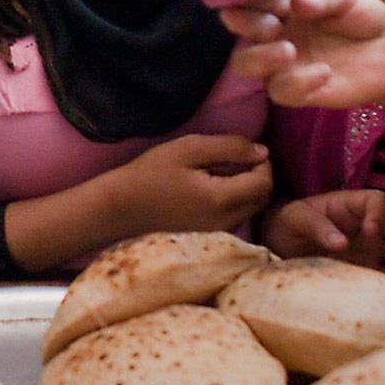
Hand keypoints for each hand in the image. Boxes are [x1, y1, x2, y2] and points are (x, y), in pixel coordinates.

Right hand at [103, 134, 272, 235]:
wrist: (120, 209)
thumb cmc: (150, 174)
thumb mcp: (188, 149)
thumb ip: (229, 147)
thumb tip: (263, 151)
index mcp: (222, 199)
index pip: (265, 182)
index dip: (262, 162)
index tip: (243, 150)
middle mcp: (226, 221)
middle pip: (263, 198)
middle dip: (258, 176)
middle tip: (235, 160)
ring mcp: (219, 232)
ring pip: (252, 208)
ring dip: (248, 189)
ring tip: (222, 173)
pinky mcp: (211, 237)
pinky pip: (237, 217)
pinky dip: (235, 201)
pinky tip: (212, 190)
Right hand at [221, 0, 384, 110]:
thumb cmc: (363, 16)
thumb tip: (295, 0)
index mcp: (280, 6)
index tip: (279, 2)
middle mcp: (274, 33)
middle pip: (239, 31)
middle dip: (248, 25)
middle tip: (274, 25)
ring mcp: (283, 64)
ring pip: (245, 65)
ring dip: (260, 58)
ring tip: (289, 51)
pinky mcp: (298, 91)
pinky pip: (280, 91)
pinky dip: (297, 82)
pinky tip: (324, 72)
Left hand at [262, 191, 384, 281]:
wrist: (279, 245)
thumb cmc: (288, 223)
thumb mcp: (296, 218)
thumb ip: (317, 227)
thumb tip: (341, 244)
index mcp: (353, 206)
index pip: (379, 201)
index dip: (380, 214)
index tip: (370, 232)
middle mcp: (370, 226)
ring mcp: (374, 250)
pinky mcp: (372, 271)